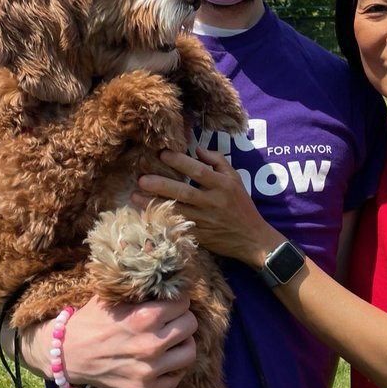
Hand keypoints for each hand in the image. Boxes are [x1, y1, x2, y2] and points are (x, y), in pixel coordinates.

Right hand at [59, 295, 197, 387]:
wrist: (67, 355)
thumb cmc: (90, 321)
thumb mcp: (112, 298)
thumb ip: (139, 291)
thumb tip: (165, 281)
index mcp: (144, 317)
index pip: (183, 303)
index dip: (177, 300)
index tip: (170, 302)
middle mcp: (151, 344)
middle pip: (191, 325)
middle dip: (182, 319)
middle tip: (172, 319)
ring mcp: (149, 369)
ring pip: (189, 352)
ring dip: (182, 343)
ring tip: (171, 340)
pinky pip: (176, 378)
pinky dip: (173, 368)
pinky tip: (163, 360)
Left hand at [136, 147, 282, 269]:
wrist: (251, 238)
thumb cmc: (241, 205)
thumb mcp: (235, 178)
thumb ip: (217, 161)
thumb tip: (197, 149)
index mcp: (222, 185)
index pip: (198, 171)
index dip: (179, 161)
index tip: (161, 154)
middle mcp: (213, 202)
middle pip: (184, 192)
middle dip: (161, 185)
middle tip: (141, 179)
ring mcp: (205, 220)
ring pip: (176, 210)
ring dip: (154, 203)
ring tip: (135, 196)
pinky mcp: (199, 235)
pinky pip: (178, 226)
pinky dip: (162, 220)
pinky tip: (146, 215)